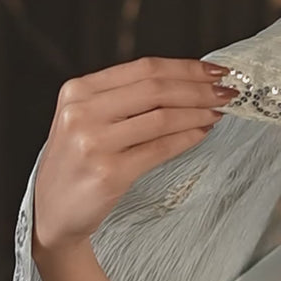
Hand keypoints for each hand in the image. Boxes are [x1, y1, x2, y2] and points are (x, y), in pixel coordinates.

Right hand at [33, 57, 236, 252]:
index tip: (215, 70)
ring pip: (162, 117)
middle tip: (229, 91)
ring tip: (220, 112)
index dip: (186, 67)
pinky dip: (188, 138)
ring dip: (199, 112)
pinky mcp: (108, 172)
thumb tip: (186, 82)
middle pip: (156, 88)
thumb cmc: (76, 164)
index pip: (143, 68)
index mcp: (77, 91)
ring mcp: (93, 143)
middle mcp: (82, 112)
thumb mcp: (86, 120)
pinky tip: (203, 133)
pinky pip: (160, 148)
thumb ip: (124, 98)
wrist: (52, 214)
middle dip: (200, 88)